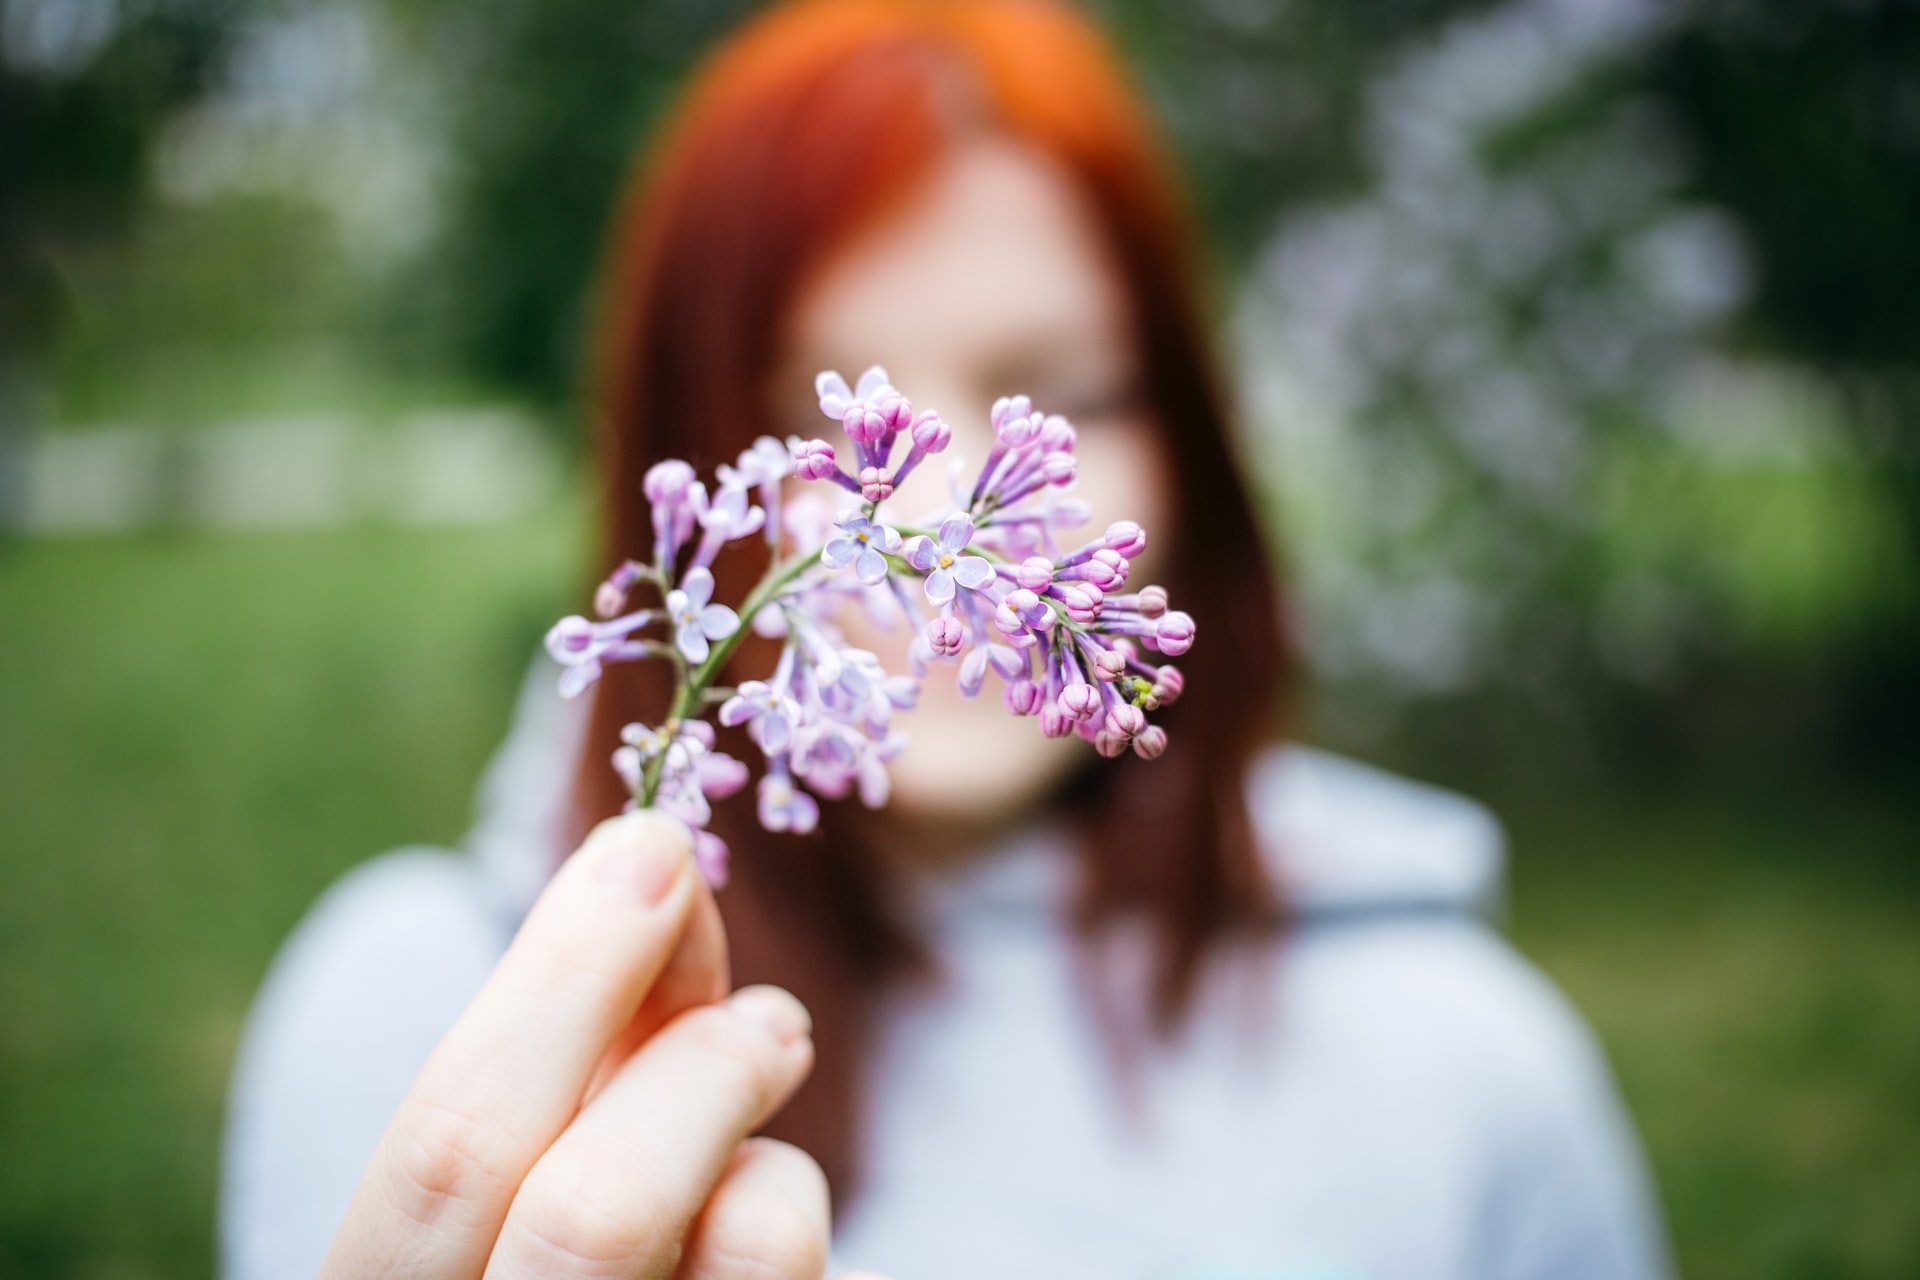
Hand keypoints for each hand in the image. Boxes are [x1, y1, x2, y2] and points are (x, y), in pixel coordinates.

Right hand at [321, 810, 874, 1278]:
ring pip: (742, 1242)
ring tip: (766, 1071)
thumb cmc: (544, 1234)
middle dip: (696, 1064)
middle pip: (593, 1212)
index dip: (559, 978)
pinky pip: (795, 1275)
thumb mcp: (526, 1141)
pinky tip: (764, 1201)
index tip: (650, 847)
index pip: (445, 1147)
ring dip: (763, 1133)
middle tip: (770, 1010)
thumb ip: (573, 1037)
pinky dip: (789, 1201)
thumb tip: (653, 867)